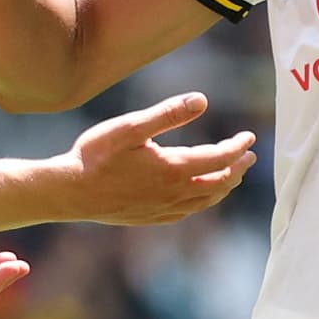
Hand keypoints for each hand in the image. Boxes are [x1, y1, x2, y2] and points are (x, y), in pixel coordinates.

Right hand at [65, 91, 255, 224]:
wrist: (70, 193)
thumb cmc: (96, 156)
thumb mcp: (131, 127)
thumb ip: (167, 114)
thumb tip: (202, 100)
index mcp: (174, 169)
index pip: (220, 158)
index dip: (237, 147)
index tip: (248, 136)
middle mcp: (174, 193)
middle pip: (219, 183)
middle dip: (237, 167)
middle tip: (248, 155)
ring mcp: (163, 209)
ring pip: (206, 201)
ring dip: (224, 186)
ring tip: (232, 175)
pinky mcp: (151, 218)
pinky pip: (188, 212)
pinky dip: (203, 202)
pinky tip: (200, 197)